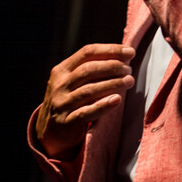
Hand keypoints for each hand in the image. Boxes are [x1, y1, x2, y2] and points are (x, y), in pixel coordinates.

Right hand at [36, 43, 135, 157]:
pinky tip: (117, 100)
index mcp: (62, 70)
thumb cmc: (70, 101)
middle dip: (112, 66)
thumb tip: (124, 57)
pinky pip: (86, 112)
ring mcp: (61, 104)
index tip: (130, 51)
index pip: (87, 52)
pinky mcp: (66, 122)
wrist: (50, 131)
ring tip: (129, 81)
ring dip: (112, 83)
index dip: (110, 50)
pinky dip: (103, 105)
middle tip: (129, 69)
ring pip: (89, 90)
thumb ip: (92, 70)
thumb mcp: (73, 82)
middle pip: (88, 69)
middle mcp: (59, 85)